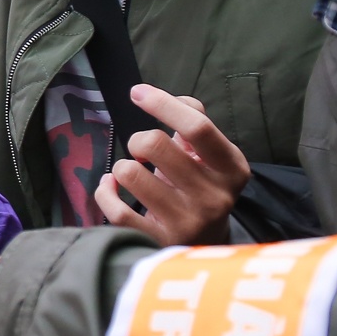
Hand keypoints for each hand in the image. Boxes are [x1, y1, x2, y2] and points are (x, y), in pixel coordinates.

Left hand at [95, 85, 250, 246]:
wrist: (206, 241)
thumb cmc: (200, 186)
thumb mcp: (209, 154)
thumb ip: (194, 119)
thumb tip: (165, 98)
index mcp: (231, 169)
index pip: (197, 127)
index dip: (162, 104)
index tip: (137, 93)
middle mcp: (215, 197)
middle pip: (155, 145)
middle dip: (139, 140)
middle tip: (142, 151)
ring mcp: (188, 223)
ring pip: (131, 174)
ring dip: (122, 167)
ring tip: (132, 173)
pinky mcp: (160, 242)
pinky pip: (117, 211)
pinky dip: (105, 192)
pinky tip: (110, 187)